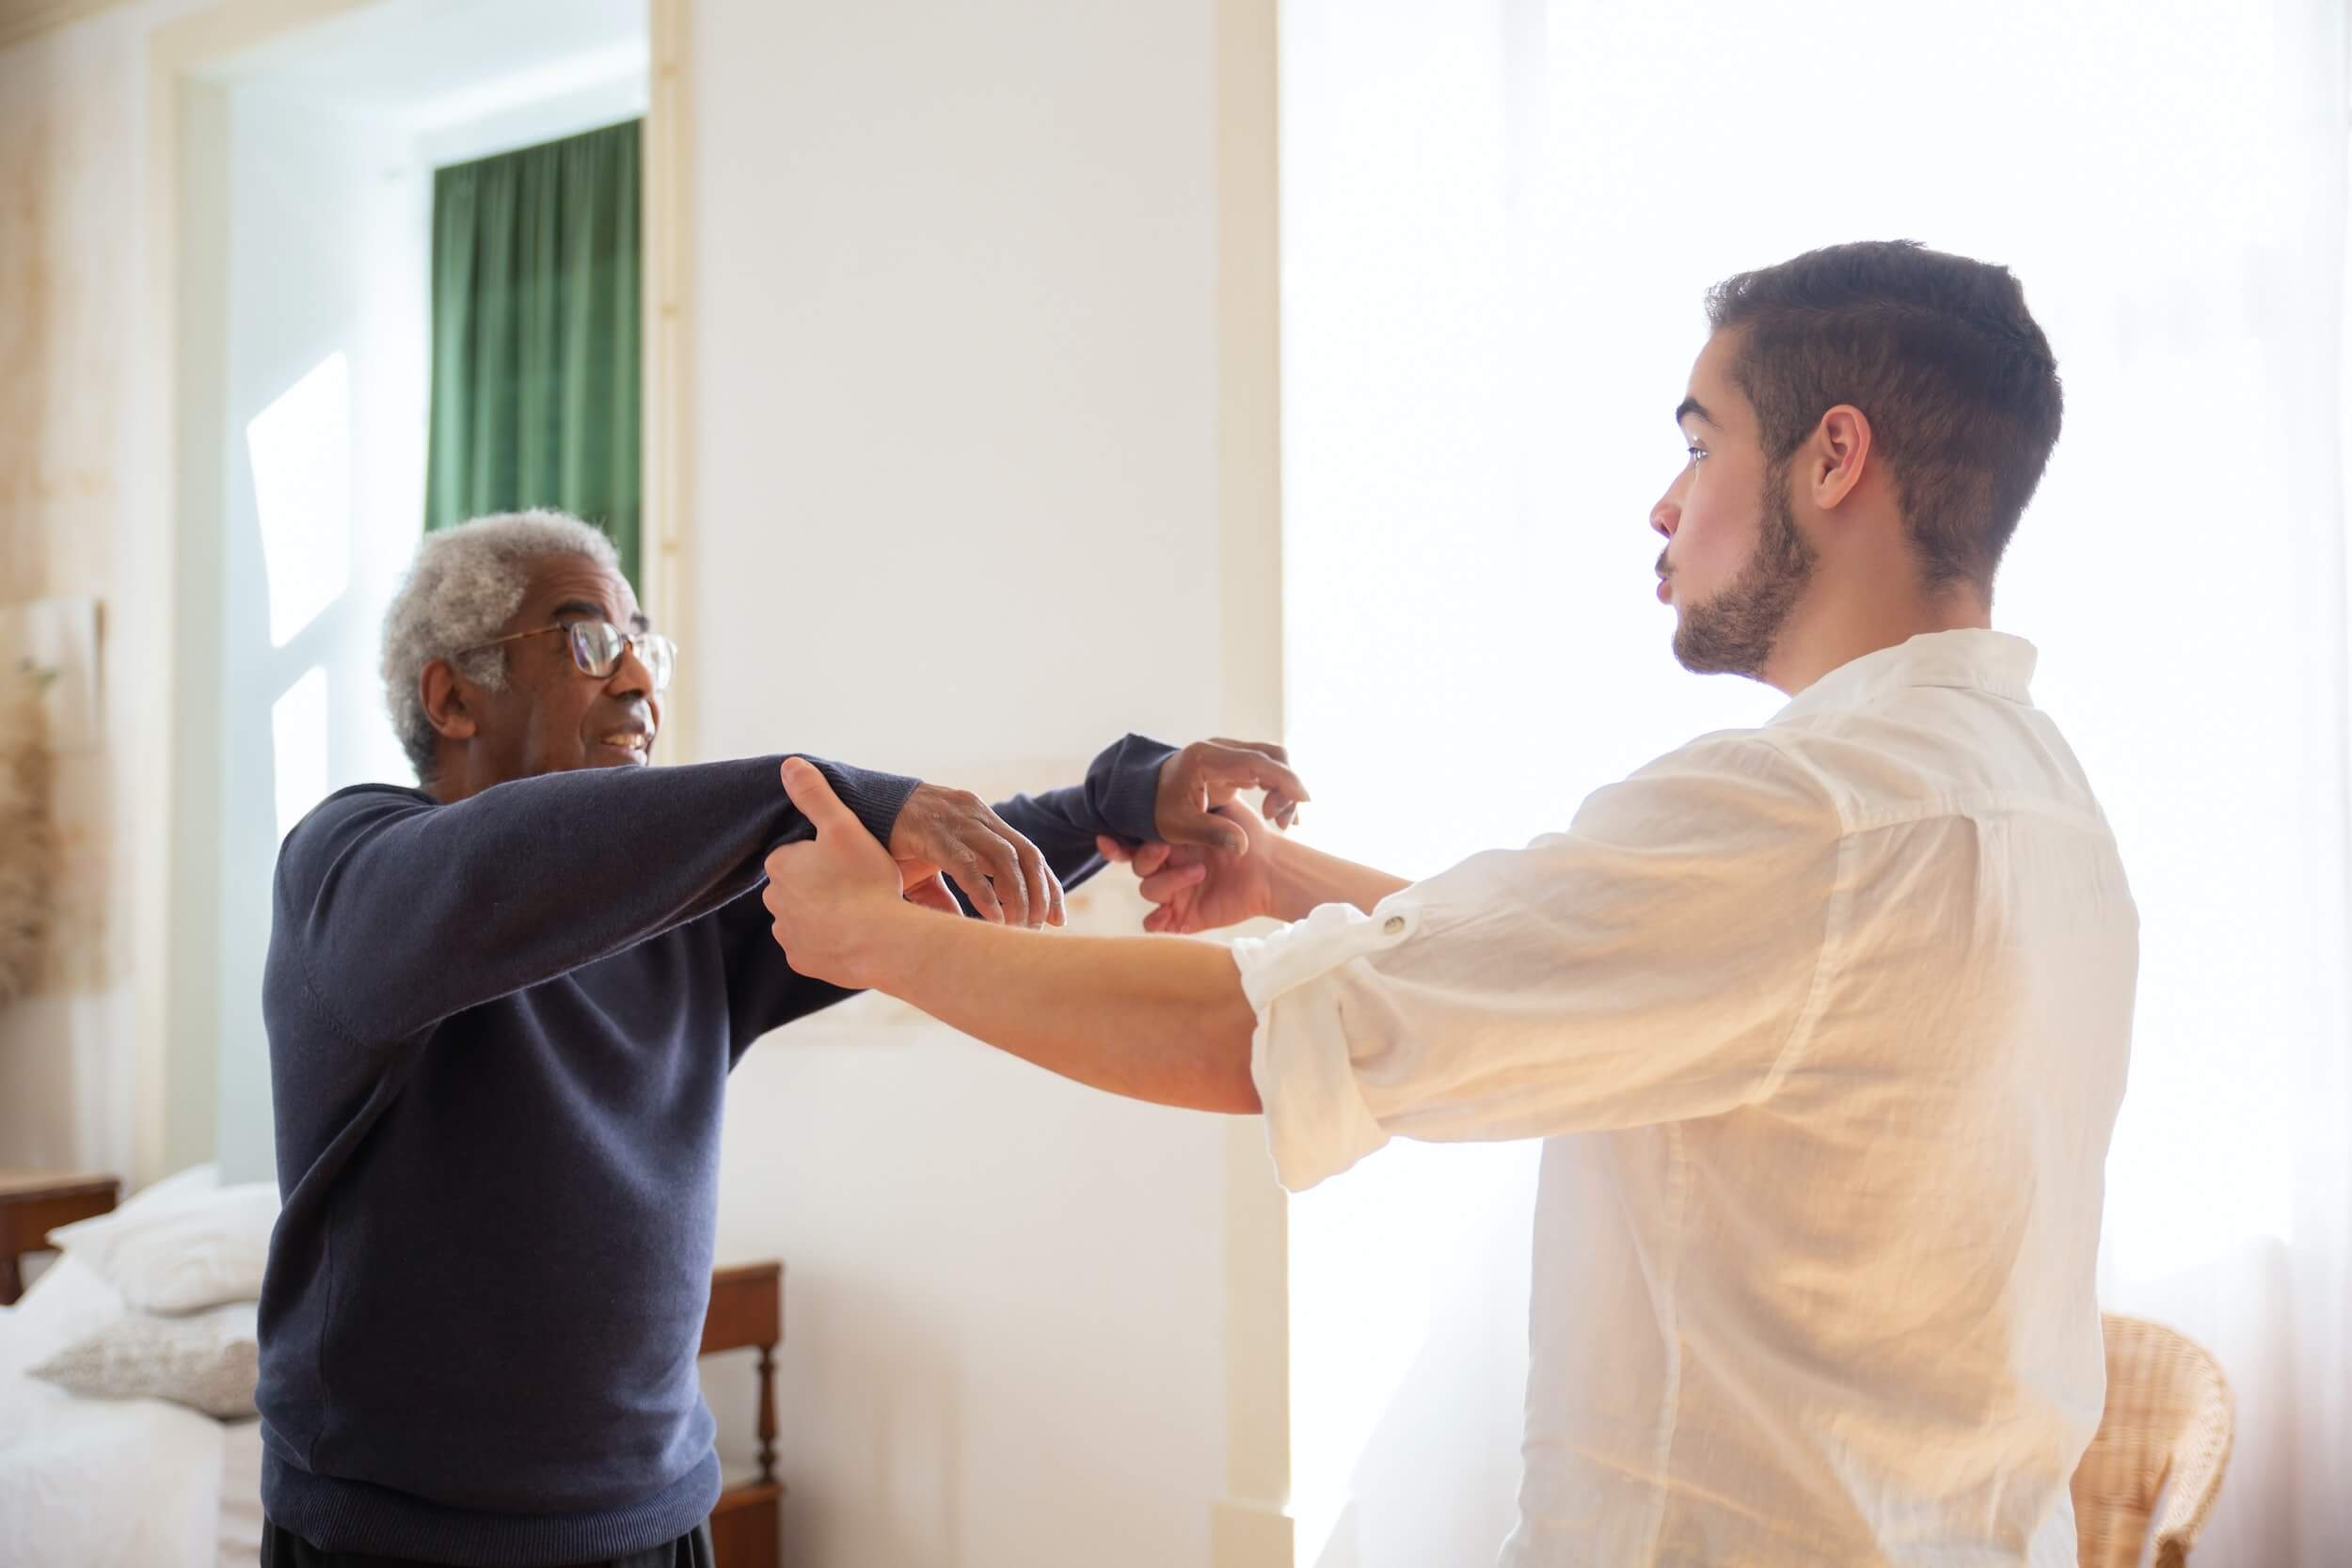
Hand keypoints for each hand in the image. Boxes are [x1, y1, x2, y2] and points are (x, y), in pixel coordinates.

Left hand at [766, 759, 924, 986]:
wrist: (881, 941)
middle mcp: (774, 901)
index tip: (850, 860)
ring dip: (826, 913)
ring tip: (861, 910)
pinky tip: (855, 935)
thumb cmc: (865, 880)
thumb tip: (788, 764)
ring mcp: (788, 935)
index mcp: (781, 865)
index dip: (825, 855)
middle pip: (800, 886)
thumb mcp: (843, 826)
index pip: (797, 854)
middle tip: (859, 884)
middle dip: (822, 884)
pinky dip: (831, 942)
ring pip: (806, 917)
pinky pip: (814, 947)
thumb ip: (815, 794)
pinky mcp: (802, 962)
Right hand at [886, 781, 1064, 927]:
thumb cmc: (892, 841)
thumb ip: (948, 896)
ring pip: (1005, 858)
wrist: (852, 810)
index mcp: (981, 820)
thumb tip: (964, 931)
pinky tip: (993, 918)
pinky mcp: (931, 832)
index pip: (1028, 852)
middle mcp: (975, 816)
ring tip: (1020, 928)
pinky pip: (967, 865)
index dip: (1048, 885)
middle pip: (1026, 854)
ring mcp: (955, 821)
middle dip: (1042, 893)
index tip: (1059, 918)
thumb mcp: (928, 870)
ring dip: (1018, 896)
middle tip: (1047, 927)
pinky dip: (985, 894)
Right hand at [1097, 795, 1281, 933]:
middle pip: (1137, 865)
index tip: (1107, 838)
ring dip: (1168, 882)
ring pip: (1147, 890)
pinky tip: (1165, 916)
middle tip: (1165, 847)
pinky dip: (1154, 922)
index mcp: (1171, 841)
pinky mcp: (1183, 916)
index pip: (1134, 843)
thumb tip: (1175, 785)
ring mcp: (1175, 892)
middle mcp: (1169, 866)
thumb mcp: (1221, 810)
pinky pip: (1153, 924)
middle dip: (1146, 856)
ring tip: (1200, 872)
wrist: (1271, 869)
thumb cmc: (1248, 837)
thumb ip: (1197, 801)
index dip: (1116, 844)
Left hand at [1154, 738, 1307, 854]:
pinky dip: (1277, 787)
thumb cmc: (1158, 810)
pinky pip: (1265, 768)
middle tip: (1285, 821)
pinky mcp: (1233, 762)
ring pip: (1272, 759)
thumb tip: (1243, 846)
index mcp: (1206, 759)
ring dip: (1284, 787)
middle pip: (1271, 755)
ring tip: (1281, 822)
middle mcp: (1220, 748)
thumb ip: (1211, 834)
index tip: (1303, 800)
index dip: (1284, 779)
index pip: (1255, 762)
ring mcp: (1228, 752)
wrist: (1144, 794)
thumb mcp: (1178, 827)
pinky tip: (1277, 813)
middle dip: (1288, 785)